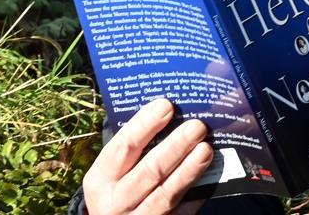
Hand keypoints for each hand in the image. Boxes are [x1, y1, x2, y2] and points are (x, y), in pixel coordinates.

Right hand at [83, 98, 211, 214]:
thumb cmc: (114, 195)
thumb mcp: (108, 177)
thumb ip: (128, 155)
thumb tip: (162, 119)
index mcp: (100, 180)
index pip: (123, 146)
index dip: (145, 124)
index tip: (166, 105)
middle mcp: (116, 202)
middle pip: (150, 170)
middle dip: (175, 146)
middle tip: (197, 126)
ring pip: (166, 194)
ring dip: (189, 170)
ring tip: (206, 149)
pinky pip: (180, 214)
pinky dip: (195, 197)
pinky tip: (209, 179)